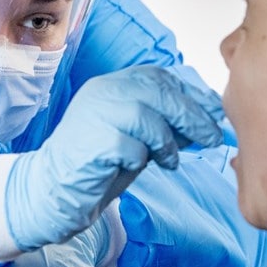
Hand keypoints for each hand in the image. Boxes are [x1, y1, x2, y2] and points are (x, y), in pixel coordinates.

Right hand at [5, 65, 225, 250]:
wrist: (53, 189)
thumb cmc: (98, 163)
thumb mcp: (137, 136)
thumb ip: (164, 123)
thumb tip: (207, 118)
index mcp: (111, 84)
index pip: (157, 77)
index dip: (190, 94)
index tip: (213, 113)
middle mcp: (102, 92)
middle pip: (158, 92)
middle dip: (192, 116)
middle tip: (212, 137)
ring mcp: (95, 115)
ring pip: (147, 117)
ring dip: (167, 141)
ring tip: (169, 160)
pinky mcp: (93, 143)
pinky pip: (132, 147)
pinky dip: (144, 158)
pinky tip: (140, 166)